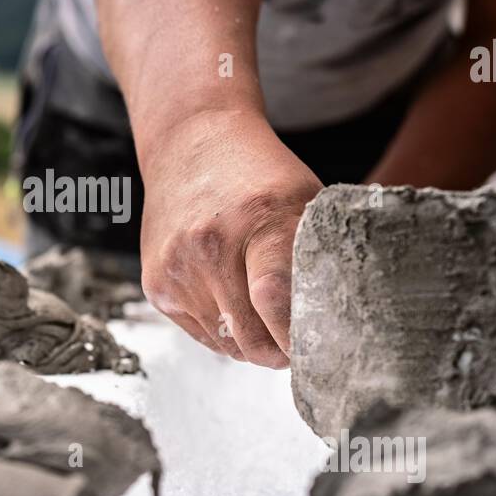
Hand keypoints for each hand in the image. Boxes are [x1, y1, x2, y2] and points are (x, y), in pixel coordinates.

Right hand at [138, 108, 322, 367]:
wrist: (191, 143)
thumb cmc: (259, 175)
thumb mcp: (303, 200)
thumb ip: (320, 255)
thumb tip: (338, 321)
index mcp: (258, 222)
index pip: (276, 302)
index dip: (298, 336)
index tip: (318, 347)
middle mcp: (209, 247)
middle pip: (251, 338)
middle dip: (280, 352)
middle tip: (297, 344)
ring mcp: (177, 268)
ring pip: (227, 345)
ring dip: (252, 342)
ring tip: (268, 317)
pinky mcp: (157, 283)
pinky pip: (201, 335)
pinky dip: (224, 331)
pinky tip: (236, 303)